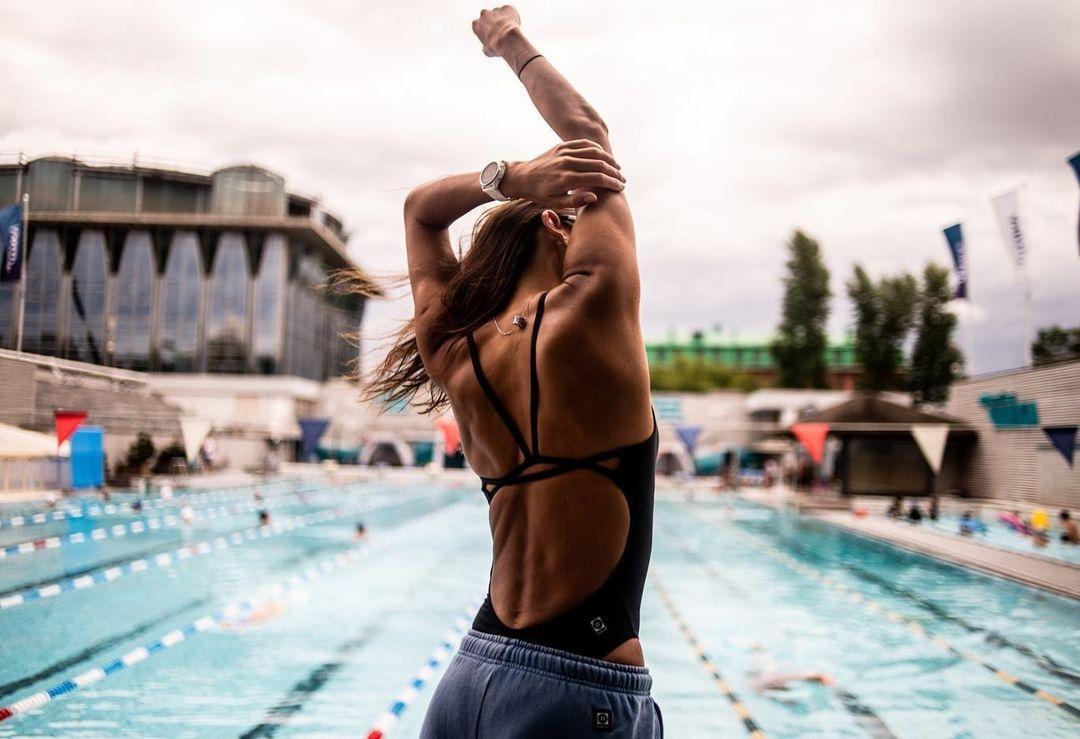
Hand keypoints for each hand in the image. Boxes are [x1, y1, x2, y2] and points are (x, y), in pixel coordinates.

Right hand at [472, 5, 521, 56]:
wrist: (508, 39)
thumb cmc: (496, 46)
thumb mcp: (487, 51)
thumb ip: (485, 47)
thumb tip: (487, 50)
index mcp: (476, 24)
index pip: (477, 24)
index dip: (483, 30)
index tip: (488, 35)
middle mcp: (484, 14)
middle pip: (486, 16)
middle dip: (491, 21)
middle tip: (498, 31)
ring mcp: (495, 10)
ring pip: (498, 13)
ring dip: (501, 19)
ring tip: (507, 29)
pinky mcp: (506, 8)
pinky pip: (509, 11)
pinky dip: (511, 17)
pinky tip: (514, 26)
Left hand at [501, 140, 624, 208]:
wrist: (522, 177)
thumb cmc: (540, 194)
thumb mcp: (555, 203)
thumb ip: (576, 201)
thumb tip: (595, 196)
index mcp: (566, 179)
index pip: (596, 179)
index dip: (611, 183)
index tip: (620, 188)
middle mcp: (566, 163)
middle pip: (598, 165)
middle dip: (614, 173)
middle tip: (622, 180)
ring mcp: (564, 152)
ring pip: (594, 152)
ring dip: (609, 160)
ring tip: (617, 169)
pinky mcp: (562, 146)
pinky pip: (584, 144)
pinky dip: (597, 149)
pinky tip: (604, 157)